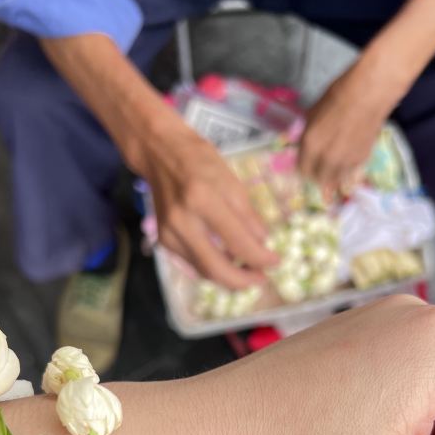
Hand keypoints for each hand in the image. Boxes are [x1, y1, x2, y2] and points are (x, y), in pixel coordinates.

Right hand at [140, 127, 277, 288]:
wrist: (159, 152)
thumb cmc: (200, 162)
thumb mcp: (231, 181)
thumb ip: (247, 216)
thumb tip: (262, 245)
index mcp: (203, 200)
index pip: (237, 242)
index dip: (260, 258)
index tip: (276, 261)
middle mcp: (182, 221)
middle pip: (216, 268)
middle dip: (243, 281)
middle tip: (261, 278)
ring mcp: (169, 234)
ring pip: (204, 271)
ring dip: (229, 277)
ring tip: (248, 271)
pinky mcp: (164, 240)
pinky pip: (193, 264)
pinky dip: (213, 268)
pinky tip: (227, 262)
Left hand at [299, 60, 400, 199]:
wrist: (370, 93)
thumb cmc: (339, 95)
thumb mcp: (314, 113)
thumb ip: (308, 133)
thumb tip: (305, 143)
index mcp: (310, 145)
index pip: (302, 170)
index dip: (303, 168)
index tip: (306, 165)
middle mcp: (326, 159)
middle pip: (318, 179)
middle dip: (317, 175)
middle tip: (319, 168)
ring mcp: (345, 162)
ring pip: (335, 180)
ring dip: (332, 176)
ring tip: (333, 168)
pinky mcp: (361, 160)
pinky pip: (349, 172)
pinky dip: (346, 170)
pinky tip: (347, 160)